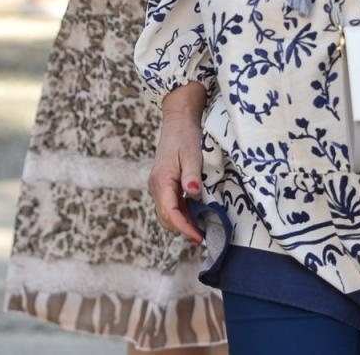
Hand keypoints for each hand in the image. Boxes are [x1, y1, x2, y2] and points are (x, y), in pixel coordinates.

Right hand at [148, 83, 206, 244]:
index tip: (199, 237)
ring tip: (201, 229)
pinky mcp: (164, 184)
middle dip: (183, 229)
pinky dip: (182, 214)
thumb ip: (191, 175)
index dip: (184, 228)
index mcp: (161, 180)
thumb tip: (193, 192)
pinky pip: (170, 205)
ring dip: (182, 223)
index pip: (170, 213)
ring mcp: (159, 185)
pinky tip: (196, 215)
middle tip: (204, 237)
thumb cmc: (185, 136)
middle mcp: (156, 186)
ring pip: (167, 213)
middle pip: (166, 217)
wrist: (178, 121)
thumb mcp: (191, 155)